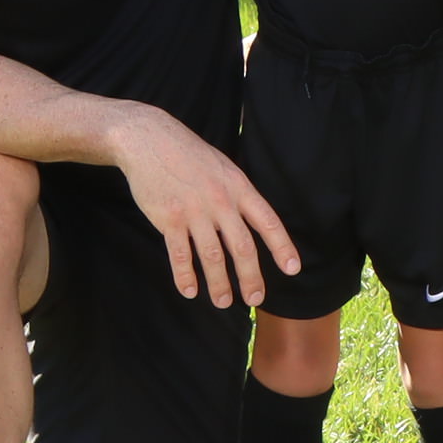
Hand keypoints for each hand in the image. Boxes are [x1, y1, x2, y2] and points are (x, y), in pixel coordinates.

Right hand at [107, 105, 300, 305]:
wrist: (150, 140)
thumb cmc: (190, 156)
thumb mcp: (225, 168)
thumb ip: (239, 195)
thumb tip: (253, 224)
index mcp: (239, 188)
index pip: (268, 222)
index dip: (282, 247)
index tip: (293, 269)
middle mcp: (221, 201)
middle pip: (242, 247)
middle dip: (251, 277)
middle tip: (256, 300)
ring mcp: (194, 211)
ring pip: (212, 256)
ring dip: (219, 284)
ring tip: (223, 302)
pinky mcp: (168, 219)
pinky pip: (180, 254)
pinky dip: (185, 276)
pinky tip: (190, 291)